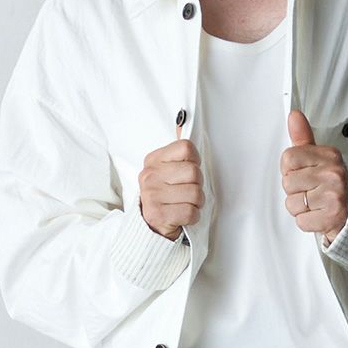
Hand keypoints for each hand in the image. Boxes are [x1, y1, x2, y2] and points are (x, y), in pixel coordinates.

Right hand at [138, 119, 204, 240]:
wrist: (149, 225)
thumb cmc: (165, 195)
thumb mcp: (167, 169)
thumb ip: (177, 149)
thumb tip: (181, 121)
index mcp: (153, 160)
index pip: (186, 148)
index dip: (194, 161)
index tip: (188, 172)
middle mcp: (150, 176)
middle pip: (194, 172)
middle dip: (197, 185)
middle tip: (187, 192)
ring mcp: (152, 195)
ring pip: (196, 194)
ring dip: (196, 203)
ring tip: (184, 204)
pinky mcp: (158, 215)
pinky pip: (191, 212)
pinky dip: (192, 216)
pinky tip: (182, 215)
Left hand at [280, 109, 347, 245]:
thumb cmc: (335, 186)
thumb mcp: (321, 158)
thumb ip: (304, 138)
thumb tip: (294, 116)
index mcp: (329, 156)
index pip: (288, 158)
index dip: (291, 170)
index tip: (305, 174)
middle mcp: (333, 173)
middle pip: (287, 182)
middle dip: (296, 191)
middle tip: (313, 191)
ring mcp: (333, 195)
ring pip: (292, 204)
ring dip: (301, 208)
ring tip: (317, 204)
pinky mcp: (332, 216)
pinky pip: (301, 220)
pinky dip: (308, 222)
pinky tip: (319, 215)